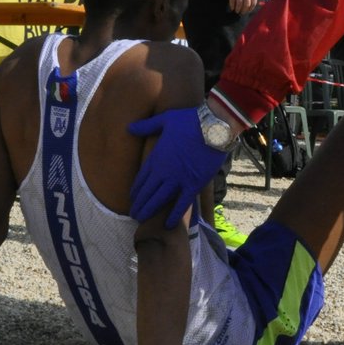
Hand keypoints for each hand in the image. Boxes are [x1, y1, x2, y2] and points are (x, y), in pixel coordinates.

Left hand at [128, 105, 231, 226]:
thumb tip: (129, 127)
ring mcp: (179, 180)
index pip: (142, 178)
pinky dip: (175, 214)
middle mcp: (165, 172)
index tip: (131, 198)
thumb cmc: (189, 121)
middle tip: (133, 214)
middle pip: (147, 192)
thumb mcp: (164, 120)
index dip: (135, 190)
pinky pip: (182, 203)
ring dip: (149, 210)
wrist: (214, 127)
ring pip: (160, 200)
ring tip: (141, 220)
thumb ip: (146, 126)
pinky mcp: (194, 184)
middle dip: (139, 204)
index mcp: (157, 157)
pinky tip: (168, 224)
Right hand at [226, 0, 257, 14]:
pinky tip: (232, 8)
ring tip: (237, 11)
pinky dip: (232, 5)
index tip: (248, 11)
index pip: (253, 2)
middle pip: (246, 5)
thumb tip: (252, 0)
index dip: (250, 8)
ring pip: (239, 4)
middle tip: (242, 13)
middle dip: (244, 10)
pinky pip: (232, 0)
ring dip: (238, 9)